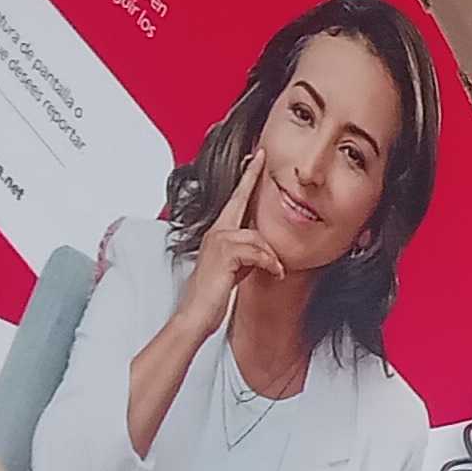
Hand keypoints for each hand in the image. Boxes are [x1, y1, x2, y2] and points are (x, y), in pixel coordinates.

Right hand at [177, 152, 284, 340]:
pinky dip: (270, 264)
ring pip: (257, 236)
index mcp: (218, 233)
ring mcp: (218, 241)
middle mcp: (216, 232)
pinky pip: (259, 252)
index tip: (256, 158)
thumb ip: (247, 252)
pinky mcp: (224, 254)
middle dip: (251, 177)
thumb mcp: (236, 268)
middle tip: (262, 156)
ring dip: (271, 257)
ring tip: (275, 272)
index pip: (235, 201)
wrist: (196, 314)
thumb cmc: (214, 294)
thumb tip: (264, 248)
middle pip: (241, 201)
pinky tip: (275, 274)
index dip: (246, 179)